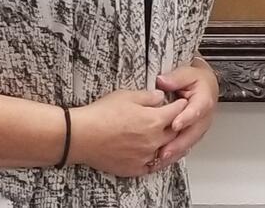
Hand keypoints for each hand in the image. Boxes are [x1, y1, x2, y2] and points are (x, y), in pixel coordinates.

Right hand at [71, 89, 185, 176]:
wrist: (81, 135)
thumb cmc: (102, 113)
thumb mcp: (127, 95)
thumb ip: (148, 96)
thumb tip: (161, 97)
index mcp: (154, 120)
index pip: (177, 112)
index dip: (180, 105)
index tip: (182, 102)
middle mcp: (153, 141)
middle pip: (174, 132)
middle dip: (178, 125)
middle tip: (180, 120)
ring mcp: (144, 157)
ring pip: (166, 151)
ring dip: (172, 145)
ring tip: (177, 141)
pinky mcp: (134, 168)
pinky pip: (152, 166)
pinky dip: (157, 160)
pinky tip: (158, 156)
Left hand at [153, 58, 218, 164]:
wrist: (205, 86)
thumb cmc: (196, 80)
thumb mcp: (187, 73)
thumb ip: (175, 78)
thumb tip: (163, 81)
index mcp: (204, 101)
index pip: (196, 111)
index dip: (186, 119)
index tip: (175, 124)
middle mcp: (204, 118)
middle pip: (192, 133)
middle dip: (178, 144)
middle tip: (164, 151)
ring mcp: (199, 128)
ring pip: (188, 143)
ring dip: (175, 152)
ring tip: (160, 159)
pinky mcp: (193, 135)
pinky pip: (184, 146)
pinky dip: (174, 154)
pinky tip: (162, 160)